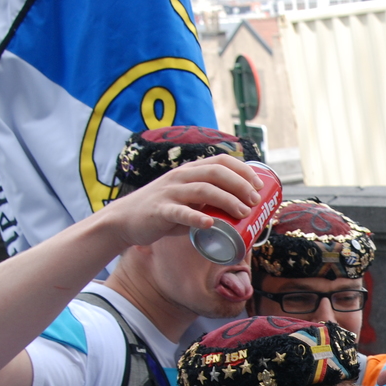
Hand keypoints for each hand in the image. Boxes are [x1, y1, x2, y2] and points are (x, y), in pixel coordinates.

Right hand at [101, 154, 264, 250]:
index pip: (221, 161)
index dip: (243, 171)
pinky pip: (180, 213)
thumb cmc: (164, 212)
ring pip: (203, 190)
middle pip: (216, 173)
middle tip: (255, 202)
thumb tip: (244, 213)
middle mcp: (181, 177)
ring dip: (227, 200)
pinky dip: (196, 218)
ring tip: (244, 213)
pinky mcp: (160, 211)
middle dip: (240, 185)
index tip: (259, 186)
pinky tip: (209, 225)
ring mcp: (169, 193)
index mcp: (190, 171)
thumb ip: (209, 202)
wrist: (126, 220)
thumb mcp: (188, 200)